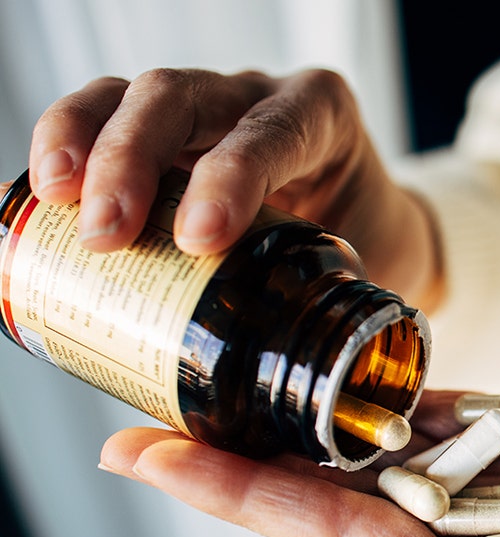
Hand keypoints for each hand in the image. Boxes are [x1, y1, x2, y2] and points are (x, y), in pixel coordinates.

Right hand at [29, 68, 441, 307]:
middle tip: (107, 234)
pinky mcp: (166, 126)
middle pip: (185, 98)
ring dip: (86, 143)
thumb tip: (305, 401)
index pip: (274, 131)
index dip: (231, 176)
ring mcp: (209, 105)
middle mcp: (261, 99)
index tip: (199, 239)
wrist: (375, 225)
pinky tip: (46, 194)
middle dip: (134, 159)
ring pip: (136, 96)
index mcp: (324, 120)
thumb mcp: (374, 273)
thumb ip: (345, 321)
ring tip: (57, 202)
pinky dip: (69, 142)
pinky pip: (105, 113)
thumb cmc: (371, 246)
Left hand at [98, 387, 499, 536]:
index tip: (165, 466)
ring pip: (386, 448)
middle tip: (151, 427)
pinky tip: (329, 376)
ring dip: (303, 424)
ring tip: (220, 392)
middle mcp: (489, 536)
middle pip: (342, 496)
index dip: (253, 506)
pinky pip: (453, 409)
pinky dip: (389, 393)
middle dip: (248, 467)